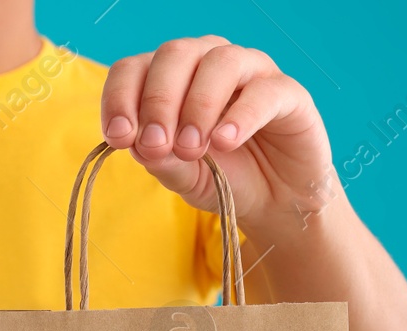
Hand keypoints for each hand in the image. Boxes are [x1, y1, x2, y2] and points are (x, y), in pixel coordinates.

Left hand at [101, 37, 338, 238]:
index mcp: (173, 77)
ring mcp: (251, 72)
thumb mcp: (182, 177)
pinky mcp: (288, 92)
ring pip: (220, 61)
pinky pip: (264, 91)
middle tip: (156, 145)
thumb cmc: (224, 178)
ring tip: (191, 148)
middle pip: (175, 54)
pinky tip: (225, 141)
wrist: (275, 201)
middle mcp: (209, 63)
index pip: (135, 68)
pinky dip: (240, 115)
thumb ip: (160, 160)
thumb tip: (139, 143)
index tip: (118, 137)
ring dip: (198, 105)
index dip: (120, 97)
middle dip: (158, 101)